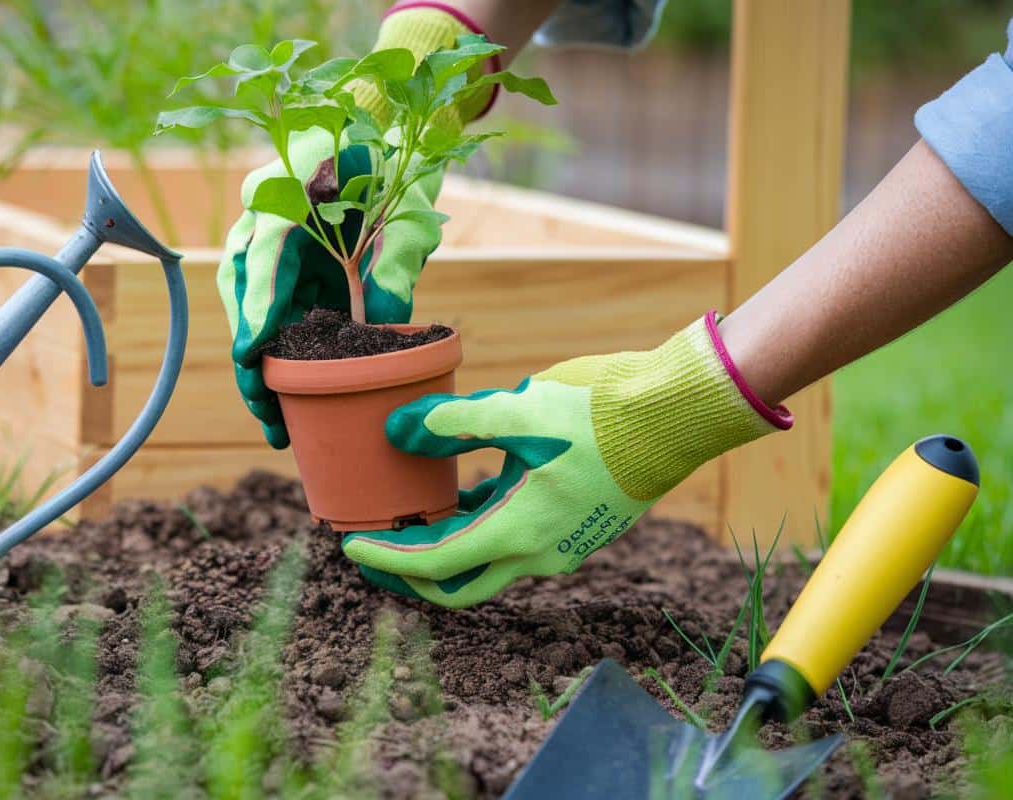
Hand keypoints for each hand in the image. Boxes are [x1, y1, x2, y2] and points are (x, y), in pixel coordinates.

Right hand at [217, 128, 444, 447]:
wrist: (385, 137)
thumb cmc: (398, 167)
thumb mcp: (409, 212)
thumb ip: (396, 261)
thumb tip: (382, 322)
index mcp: (288, 185)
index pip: (264, 250)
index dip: (258, 304)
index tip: (252, 353)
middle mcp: (263, 211)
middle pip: (242, 286)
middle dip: (249, 349)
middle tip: (263, 405)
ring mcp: (268, 239)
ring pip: (248, 305)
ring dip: (258, 360)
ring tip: (272, 417)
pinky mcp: (282, 264)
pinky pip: (271, 311)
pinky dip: (277, 351)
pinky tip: (287, 394)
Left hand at [342, 315, 789, 607]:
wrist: (679, 413)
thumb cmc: (603, 411)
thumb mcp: (519, 410)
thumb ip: (453, 424)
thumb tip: (398, 430)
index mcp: (521, 532)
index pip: (436, 564)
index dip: (388, 557)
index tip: (350, 544)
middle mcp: (540, 553)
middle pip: (460, 584)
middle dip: (410, 574)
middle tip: (372, 550)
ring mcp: (562, 544)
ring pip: (489, 563)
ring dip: (445, 550)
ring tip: (408, 520)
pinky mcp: (575, 526)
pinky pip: (515, 541)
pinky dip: (479, 530)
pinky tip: (462, 498)